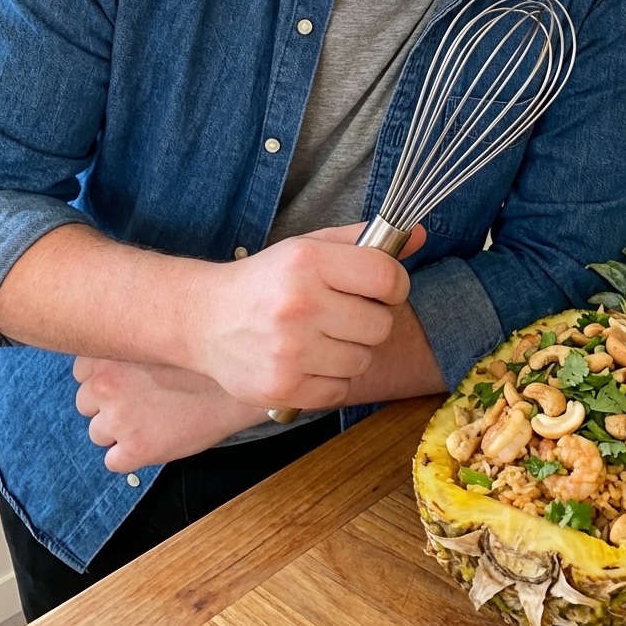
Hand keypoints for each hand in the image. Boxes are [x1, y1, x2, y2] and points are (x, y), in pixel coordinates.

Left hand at [73, 358, 265, 471]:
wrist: (238, 388)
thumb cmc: (204, 361)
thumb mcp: (159, 341)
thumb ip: (130, 347)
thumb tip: (110, 356)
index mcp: (109, 353)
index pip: (82, 371)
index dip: (106, 376)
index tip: (128, 378)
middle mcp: (106, 384)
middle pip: (86, 403)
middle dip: (109, 405)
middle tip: (143, 401)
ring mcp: (118, 419)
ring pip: (98, 433)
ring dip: (119, 431)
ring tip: (154, 420)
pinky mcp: (135, 450)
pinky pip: (115, 461)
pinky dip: (132, 455)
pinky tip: (158, 439)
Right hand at [190, 222, 424, 411]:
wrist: (205, 319)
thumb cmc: (266, 281)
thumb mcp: (309, 248)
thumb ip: (364, 241)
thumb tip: (420, 235)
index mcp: (307, 262)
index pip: (387, 277)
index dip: (393, 285)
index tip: (379, 289)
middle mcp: (299, 305)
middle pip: (380, 324)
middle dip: (369, 320)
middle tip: (342, 314)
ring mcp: (289, 351)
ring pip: (363, 360)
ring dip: (350, 351)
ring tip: (321, 337)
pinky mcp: (282, 388)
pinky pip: (340, 390)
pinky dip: (331, 379)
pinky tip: (307, 361)